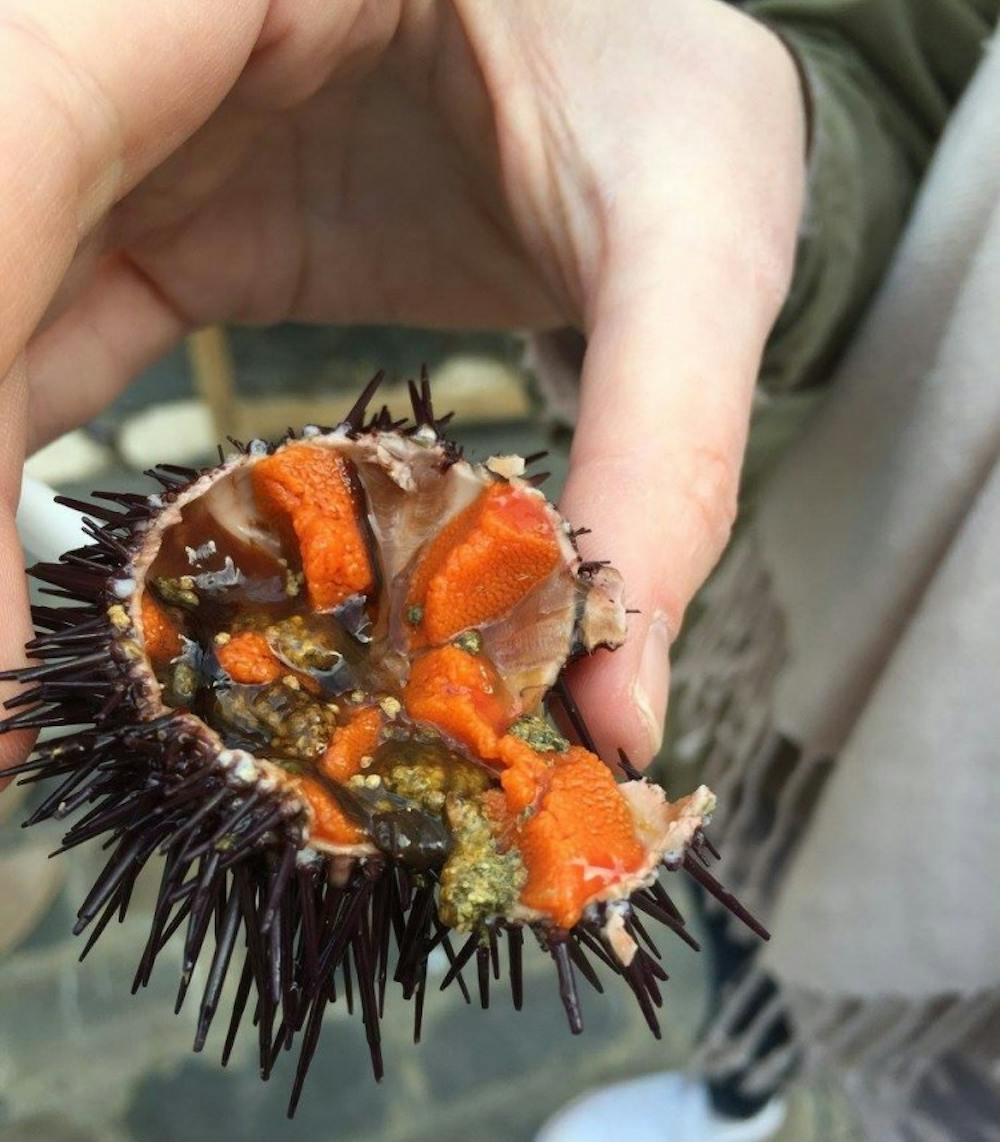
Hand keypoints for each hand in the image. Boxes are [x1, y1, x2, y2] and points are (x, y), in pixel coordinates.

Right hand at [0, 0, 806, 772]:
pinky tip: (79, 602)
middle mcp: (144, 34)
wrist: (641, 20)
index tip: (2, 637)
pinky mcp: (160, 204)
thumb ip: (661, 457)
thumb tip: (616, 711)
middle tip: (5, 714)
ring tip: (26, 691)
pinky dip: (29, 473)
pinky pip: (49, 337)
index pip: (19, 155)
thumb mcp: (700, 235)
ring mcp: (134, 122)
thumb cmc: (662, 73)